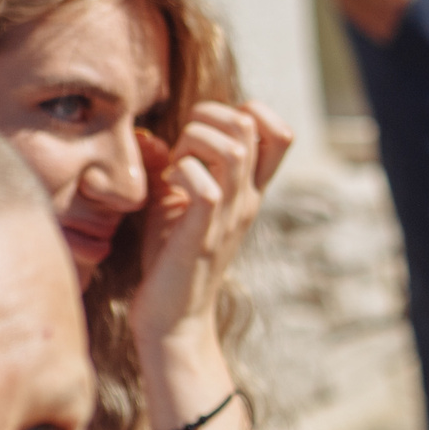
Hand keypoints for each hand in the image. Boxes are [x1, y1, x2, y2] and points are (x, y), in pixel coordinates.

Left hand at [130, 99, 295, 358]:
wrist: (174, 317)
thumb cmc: (172, 259)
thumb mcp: (176, 203)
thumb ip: (172, 168)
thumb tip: (149, 137)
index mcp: (247, 190)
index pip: (280, 132)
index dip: (247, 111)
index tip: (210, 130)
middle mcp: (246, 199)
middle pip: (250, 126)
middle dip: (208, 118)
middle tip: (183, 147)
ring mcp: (227, 216)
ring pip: (232, 148)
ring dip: (194, 142)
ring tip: (176, 166)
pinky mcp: (201, 234)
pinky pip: (204, 186)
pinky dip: (182, 174)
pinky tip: (168, 188)